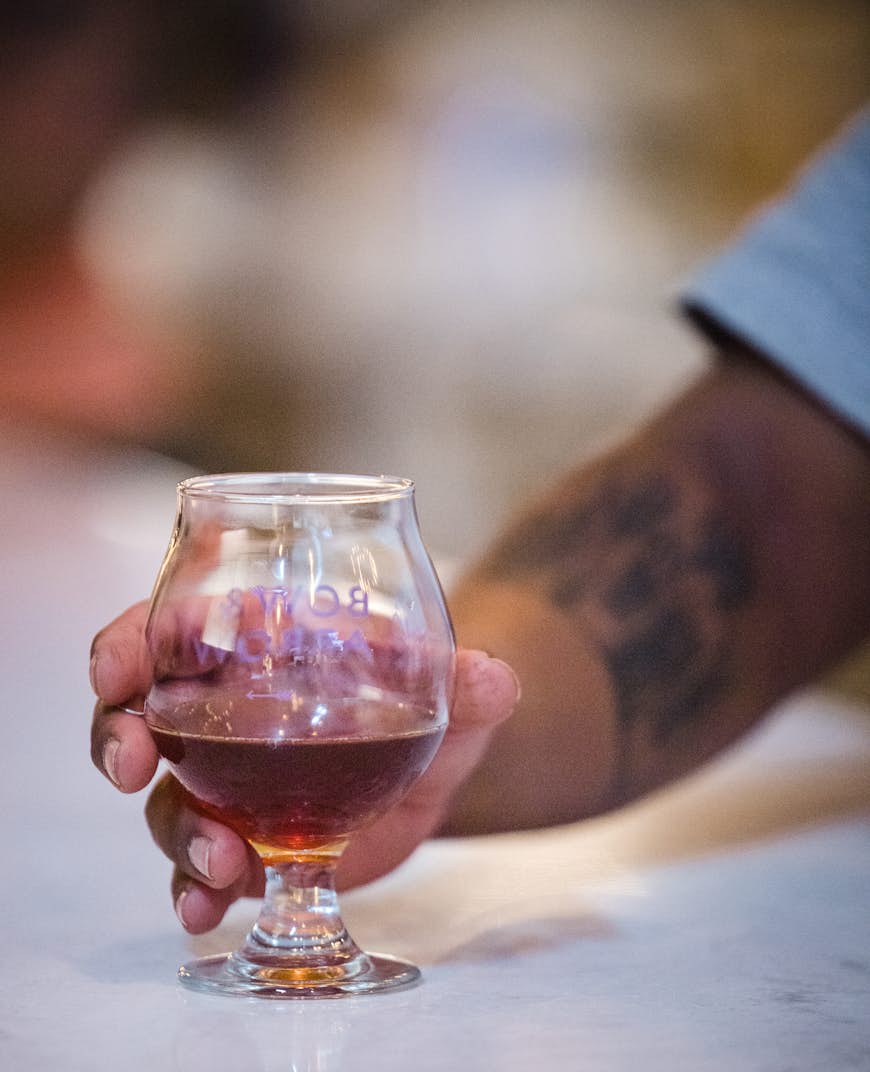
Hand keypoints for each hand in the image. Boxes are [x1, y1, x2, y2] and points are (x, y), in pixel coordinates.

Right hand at [90, 601, 519, 933]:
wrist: (435, 759)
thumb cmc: (424, 693)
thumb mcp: (447, 685)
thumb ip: (467, 682)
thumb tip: (497, 680)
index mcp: (257, 643)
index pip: (170, 629)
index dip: (128, 645)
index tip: (115, 673)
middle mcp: (223, 707)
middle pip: (141, 716)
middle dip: (122, 737)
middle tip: (137, 766)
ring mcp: (225, 778)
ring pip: (166, 801)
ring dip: (177, 832)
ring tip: (221, 860)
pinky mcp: (243, 838)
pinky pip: (198, 866)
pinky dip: (192, 889)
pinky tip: (206, 910)